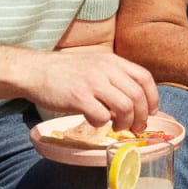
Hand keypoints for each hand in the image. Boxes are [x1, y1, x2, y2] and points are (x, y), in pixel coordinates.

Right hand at [28, 51, 158, 132]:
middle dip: (142, 116)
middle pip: (137, 95)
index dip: (152, 97)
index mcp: (112, 61)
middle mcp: (105, 69)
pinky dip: (102, 123)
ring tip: (116, 126)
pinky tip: (94, 120)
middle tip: (136, 127)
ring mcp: (92, 82)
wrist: (35, 70)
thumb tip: (134, 102)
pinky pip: (101, 116)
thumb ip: (114, 77)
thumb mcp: (95, 65)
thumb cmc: (66, 72)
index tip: (150, 111)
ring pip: (125, 107)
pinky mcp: (78, 97)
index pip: (144, 77)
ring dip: (125, 122)